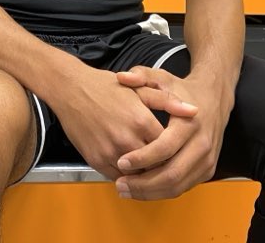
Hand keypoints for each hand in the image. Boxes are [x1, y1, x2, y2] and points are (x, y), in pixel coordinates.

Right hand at [47, 65, 197, 179]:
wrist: (70, 89)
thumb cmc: (104, 87)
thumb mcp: (138, 88)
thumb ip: (167, 101)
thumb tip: (194, 111)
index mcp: (141, 121)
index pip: (169, 149)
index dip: (174, 151)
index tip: (176, 150)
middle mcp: (127, 139)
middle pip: (156, 166)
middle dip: (162, 166)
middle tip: (166, 164)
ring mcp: (110, 151)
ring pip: (138, 176)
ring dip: (145, 175)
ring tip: (149, 168)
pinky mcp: (96, 160)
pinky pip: (118, 177)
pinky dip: (126, 176)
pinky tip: (129, 168)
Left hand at [114, 66, 232, 199]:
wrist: (214, 98)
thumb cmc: (183, 90)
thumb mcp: (162, 77)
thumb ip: (140, 75)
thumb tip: (122, 77)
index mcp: (189, 123)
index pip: (164, 148)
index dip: (142, 158)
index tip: (121, 161)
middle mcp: (201, 144)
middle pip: (172, 173)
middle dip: (143, 183)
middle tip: (120, 184)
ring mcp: (207, 160)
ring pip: (178, 186)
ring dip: (150, 192)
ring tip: (126, 190)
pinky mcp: (207, 170)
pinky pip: (184, 187)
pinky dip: (162, 192)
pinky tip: (143, 190)